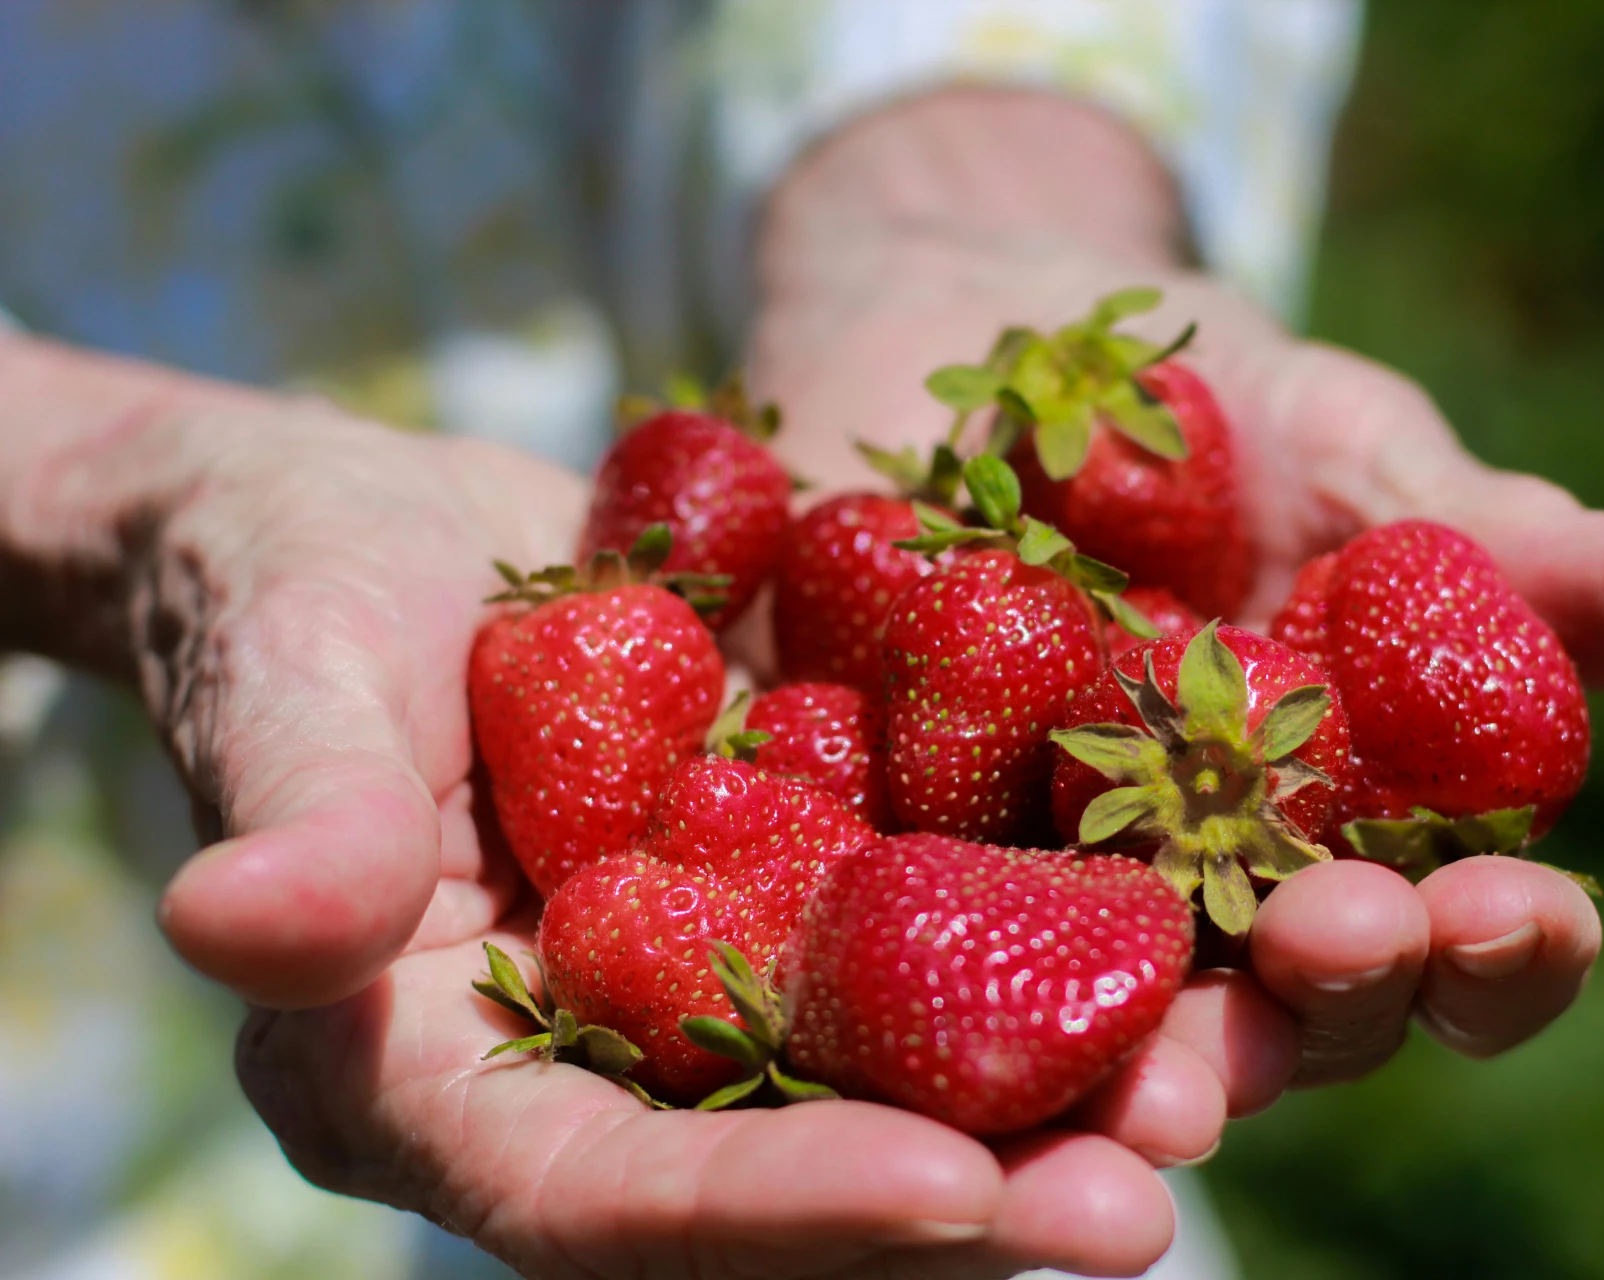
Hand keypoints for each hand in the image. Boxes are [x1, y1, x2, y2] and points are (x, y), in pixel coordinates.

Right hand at [0, 337, 1265, 1277]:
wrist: (380, 532)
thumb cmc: (291, 599)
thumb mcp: (285, 687)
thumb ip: (300, 819)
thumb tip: (242, 925)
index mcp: (441, 1083)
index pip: (601, 1198)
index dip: (772, 1211)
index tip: (951, 1196)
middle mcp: (594, 1076)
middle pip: (784, 1184)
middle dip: (967, 1203)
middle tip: (1147, 1203)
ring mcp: (704, 991)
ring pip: (887, 1083)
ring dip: (1050, 1098)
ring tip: (1216, 1084)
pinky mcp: (792, 894)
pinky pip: (926, 944)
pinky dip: (1046, 948)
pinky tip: (1193, 927)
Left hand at [746, 88, 1603, 1085]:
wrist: (980, 321)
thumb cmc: (1208, 405)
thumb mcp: (1355, 459)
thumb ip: (1499, 552)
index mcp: (1337, 836)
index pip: (1442, 941)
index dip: (1491, 946)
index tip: (1509, 905)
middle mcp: (1187, 898)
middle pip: (1271, 1016)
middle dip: (1311, 1011)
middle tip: (1320, 968)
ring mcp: (1019, 890)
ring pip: (1082, 1024)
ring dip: (1120, 1068)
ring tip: (1144, 1095)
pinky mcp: (858, 850)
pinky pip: (876, 935)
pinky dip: (895, 972)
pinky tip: (905, 982)